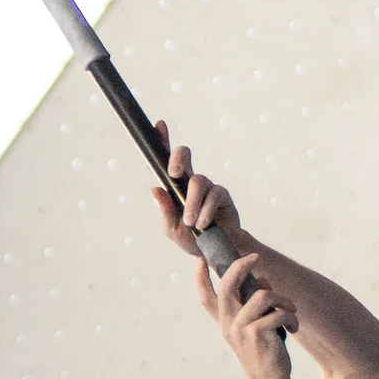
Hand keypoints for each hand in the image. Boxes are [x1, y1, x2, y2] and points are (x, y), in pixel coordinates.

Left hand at [150, 128, 240, 257]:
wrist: (214, 254)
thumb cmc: (191, 239)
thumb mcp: (171, 229)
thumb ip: (164, 211)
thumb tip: (155, 189)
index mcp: (176, 186)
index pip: (168, 160)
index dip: (163, 140)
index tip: (159, 125)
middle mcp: (191, 182)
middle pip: (185, 156)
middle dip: (178, 159)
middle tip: (173, 173)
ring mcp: (209, 187)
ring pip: (198, 181)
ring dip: (192, 203)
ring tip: (190, 222)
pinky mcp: (224, 197)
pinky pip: (215, 195)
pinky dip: (207, 210)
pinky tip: (203, 224)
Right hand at [202, 246, 297, 378]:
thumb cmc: (264, 351)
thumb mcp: (252, 328)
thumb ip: (252, 305)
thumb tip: (262, 279)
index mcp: (224, 322)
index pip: (205, 297)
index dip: (200, 277)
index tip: (200, 260)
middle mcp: (228, 324)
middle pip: (228, 284)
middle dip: (242, 265)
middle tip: (256, 257)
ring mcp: (240, 328)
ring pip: (264, 295)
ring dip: (283, 299)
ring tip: (291, 309)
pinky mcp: (257, 334)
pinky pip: (278, 312)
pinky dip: (291, 317)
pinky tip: (293, 327)